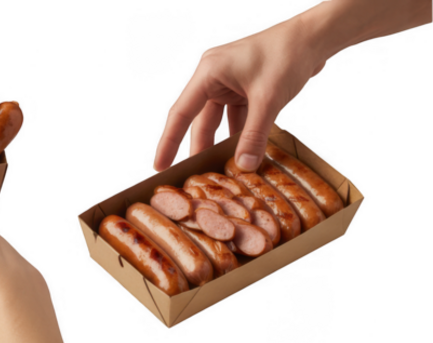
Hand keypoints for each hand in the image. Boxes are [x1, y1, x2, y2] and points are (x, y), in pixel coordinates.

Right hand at [152, 15, 328, 172]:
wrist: (314, 37)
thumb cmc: (287, 54)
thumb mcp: (268, 100)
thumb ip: (254, 135)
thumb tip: (244, 165)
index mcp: (208, 72)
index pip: (181, 112)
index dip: (168, 142)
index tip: (160, 166)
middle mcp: (213, 75)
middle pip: (199, 118)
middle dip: (199, 146)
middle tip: (194, 174)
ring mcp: (229, 80)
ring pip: (218, 118)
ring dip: (222, 140)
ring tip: (221, 166)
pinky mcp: (243, 85)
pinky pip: (235, 114)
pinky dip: (239, 131)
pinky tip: (244, 148)